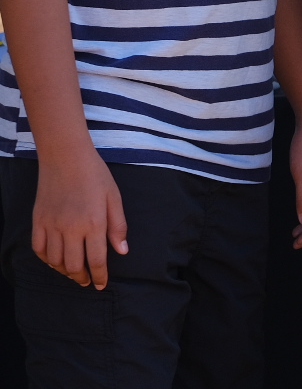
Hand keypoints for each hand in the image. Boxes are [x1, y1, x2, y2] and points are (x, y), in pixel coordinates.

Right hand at [33, 149, 126, 287]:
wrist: (66, 158)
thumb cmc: (95, 175)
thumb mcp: (114, 197)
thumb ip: (118, 226)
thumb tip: (122, 251)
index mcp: (93, 223)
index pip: (97, 260)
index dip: (100, 276)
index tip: (101, 285)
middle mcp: (71, 228)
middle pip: (73, 266)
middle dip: (82, 278)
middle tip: (88, 281)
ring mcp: (51, 226)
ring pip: (55, 261)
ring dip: (65, 271)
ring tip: (74, 273)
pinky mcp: (38, 221)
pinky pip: (39, 249)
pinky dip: (47, 260)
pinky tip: (55, 261)